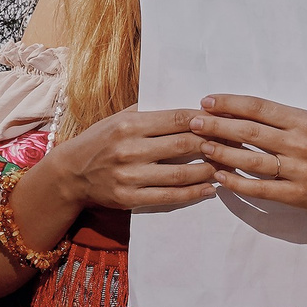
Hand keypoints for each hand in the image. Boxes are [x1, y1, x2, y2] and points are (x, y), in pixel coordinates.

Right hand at [51, 107, 218, 214]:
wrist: (70, 174)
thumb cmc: (99, 140)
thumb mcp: (119, 118)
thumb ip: (149, 112)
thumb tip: (189, 107)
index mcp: (130, 125)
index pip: (178, 118)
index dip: (206, 119)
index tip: (226, 120)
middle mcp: (131, 149)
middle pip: (185, 144)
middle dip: (215, 143)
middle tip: (236, 143)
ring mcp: (130, 176)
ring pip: (181, 173)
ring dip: (209, 170)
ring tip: (227, 166)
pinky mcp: (130, 198)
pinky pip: (169, 197)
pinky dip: (193, 193)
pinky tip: (210, 189)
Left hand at [190, 95, 306, 219]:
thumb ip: (281, 120)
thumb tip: (239, 111)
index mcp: (304, 121)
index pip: (259, 107)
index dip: (229, 103)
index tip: (206, 101)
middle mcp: (300, 143)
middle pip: (250, 131)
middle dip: (217, 125)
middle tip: (193, 122)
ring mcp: (298, 170)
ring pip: (251, 160)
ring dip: (222, 152)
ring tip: (202, 147)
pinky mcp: (296, 195)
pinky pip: (259, 188)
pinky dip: (237, 182)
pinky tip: (219, 176)